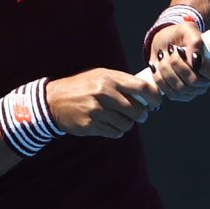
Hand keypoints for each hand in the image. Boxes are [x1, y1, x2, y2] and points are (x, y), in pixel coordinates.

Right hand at [46, 68, 161, 137]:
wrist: (54, 100)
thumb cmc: (82, 86)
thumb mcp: (101, 75)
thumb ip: (122, 82)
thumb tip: (147, 93)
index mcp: (110, 79)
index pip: (142, 88)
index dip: (154, 97)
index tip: (155, 103)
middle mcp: (105, 93)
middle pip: (138, 111)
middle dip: (141, 115)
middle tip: (138, 114)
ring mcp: (97, 111)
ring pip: (127, 124)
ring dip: (126, 123)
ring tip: (117, 118)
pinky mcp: (91, 125)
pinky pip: (115, 133)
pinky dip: (115, 130)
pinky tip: (107, 123)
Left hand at [147, 22, 209, 101]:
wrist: (164, 43)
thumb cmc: (180, 36)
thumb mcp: (187, 30)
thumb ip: (195, 41)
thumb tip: (196, 58)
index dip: (198, 65)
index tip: (183, 50)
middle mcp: (208, 80)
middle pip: (193, 81)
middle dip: (176, 63)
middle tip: (170, 49)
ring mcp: (195, 89)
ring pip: (180, 88)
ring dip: (166, 70)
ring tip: (162, 56)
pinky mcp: (181, 95)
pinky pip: (170, 93)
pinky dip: (160, 79)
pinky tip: (157, 67)